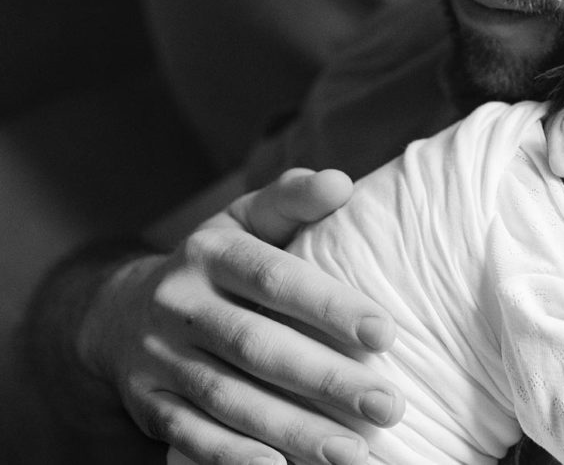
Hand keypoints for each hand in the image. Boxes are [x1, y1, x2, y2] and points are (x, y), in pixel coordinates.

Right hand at [79, 169, 403, 464]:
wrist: (119, 310)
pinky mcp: (148, 405)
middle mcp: (180, 304)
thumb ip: (293, 200)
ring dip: (293, 429)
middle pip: (257, 346)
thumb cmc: (218, 260)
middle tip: (387, 405)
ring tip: (354, 453)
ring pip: (229, 398)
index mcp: (211, 253)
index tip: (385, 334)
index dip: (329, 306)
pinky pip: (190, 435)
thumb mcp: (247, 220)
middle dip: (326, 379)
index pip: (274, 279)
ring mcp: (159, 358)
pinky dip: (231, 456)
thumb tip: (341, 184)